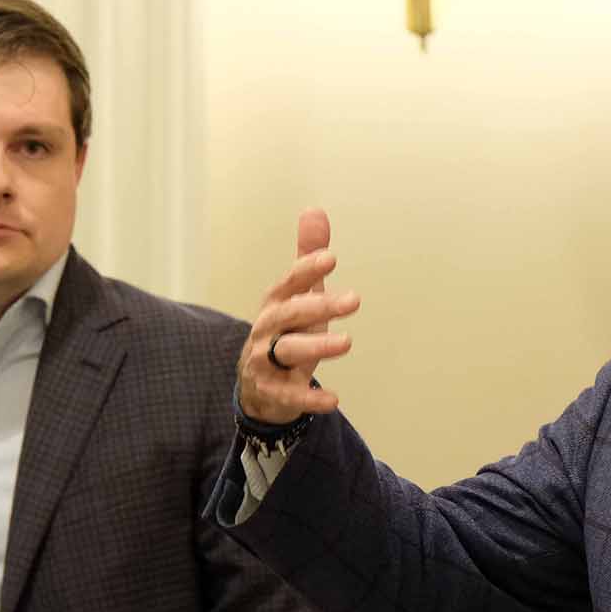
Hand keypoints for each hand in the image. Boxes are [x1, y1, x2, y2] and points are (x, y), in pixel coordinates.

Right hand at [239, 208, 359, 424]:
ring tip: (346, 342)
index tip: (330, 258)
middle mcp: (268, 329)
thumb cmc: (284, 333)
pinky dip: (309, 399)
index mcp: (275, 303)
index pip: (288, 283)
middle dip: (318, 306)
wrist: (256, 385)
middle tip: (354, 299)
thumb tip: (314, 211)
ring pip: (287, 350)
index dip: (306, 269)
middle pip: (289, 315)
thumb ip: (307, 259)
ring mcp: (266, 361)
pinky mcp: (272, 391)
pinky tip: (333, 400)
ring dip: (316, 347)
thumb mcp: (297, 296)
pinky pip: (289, 395)